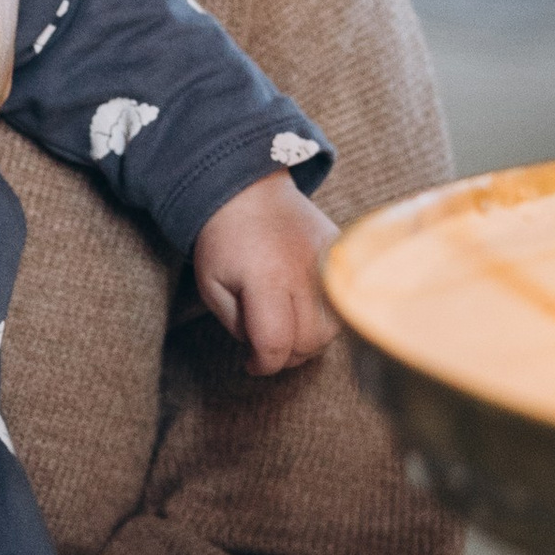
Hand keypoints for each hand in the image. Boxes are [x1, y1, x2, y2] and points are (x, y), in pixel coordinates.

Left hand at [191, 172, 338, 376]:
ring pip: (332, 329)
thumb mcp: (212, 286)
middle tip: (267, 349)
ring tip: (286, 330)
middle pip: (309, 342)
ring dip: (309, 341)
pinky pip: (342, 302)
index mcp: (267, 279)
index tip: (251, 364)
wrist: (247, 189)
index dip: (263, 364)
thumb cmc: (224, 239)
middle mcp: (304, 272)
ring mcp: (328, 261)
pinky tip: (304, 311)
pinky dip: (326, 317)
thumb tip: (262, 348)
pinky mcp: (341, 253)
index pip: (275, 343)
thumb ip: (236, 325)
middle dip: (285, 357)